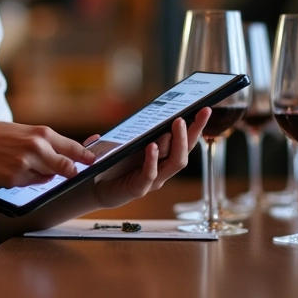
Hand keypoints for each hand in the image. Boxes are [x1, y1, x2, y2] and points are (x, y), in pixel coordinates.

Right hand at [0, 121, 95, 187]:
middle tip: (73, 174)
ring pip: (47, 178)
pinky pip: (30, 184)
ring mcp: (26, 166)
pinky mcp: (14, 181)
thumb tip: (60, 152)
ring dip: (42, 175)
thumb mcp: (18, 131)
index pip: (72, 148)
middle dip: (71, 172)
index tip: (95, 162)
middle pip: (67, 167)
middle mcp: (36, 148)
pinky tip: (10, 170)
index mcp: (39, 133)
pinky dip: (26, 180)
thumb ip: (40, 141)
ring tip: (22, 164)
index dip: (86, 157)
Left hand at [89, 107, 209, 208]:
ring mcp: (153, 179)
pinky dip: (152, 160)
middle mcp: (162, 168)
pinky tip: (152, 147)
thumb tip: (143, 111)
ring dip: (177, 143)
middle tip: (193, 114)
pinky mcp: (138, 188)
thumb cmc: (111, 162)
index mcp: (161, 156)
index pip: (183, 141)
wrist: (93, 185)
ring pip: (174, 163)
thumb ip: (132, 129)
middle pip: (184, 151)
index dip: (196, 127)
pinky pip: (150, 175)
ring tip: (177, 124)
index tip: (204, 109)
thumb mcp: (124, 141)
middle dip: (191, 132)